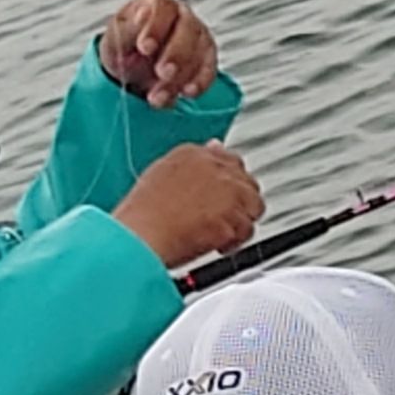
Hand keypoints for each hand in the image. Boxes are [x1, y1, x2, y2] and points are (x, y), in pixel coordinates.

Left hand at [99, 0, 220, 107]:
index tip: (144, 48)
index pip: (162, 8)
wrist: (134, 69)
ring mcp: (198, 37)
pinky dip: (200, 83)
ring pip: (199, 52)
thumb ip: (130, 27)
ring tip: (159, 97)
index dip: (155, 28)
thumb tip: (142, 14)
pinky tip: (187, 93)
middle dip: (176, 54)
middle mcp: (182, 16)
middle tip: (162, 73)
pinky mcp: (207, 59)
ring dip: (181, 77)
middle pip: (187, 29)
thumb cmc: (126, 47)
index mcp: (157, 5)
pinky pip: (209, 70)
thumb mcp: (118, 37)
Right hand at [112, 144, 262, 266]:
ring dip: (240, 223)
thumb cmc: (143, 214)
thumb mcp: (161, 176)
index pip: (228, 160)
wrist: (141, 235)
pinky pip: (247, 229)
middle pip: (247, 183)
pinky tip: (215, 245)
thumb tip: (214, 149)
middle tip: (222, 220)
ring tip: (217, 235)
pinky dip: (235, 241)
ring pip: (253, 206)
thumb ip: (191, 165)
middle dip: (240, 204)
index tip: (222, 198)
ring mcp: (226, 190)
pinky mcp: (233, 214)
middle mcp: (214, 167)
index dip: (229, 184)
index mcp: (193, 153)